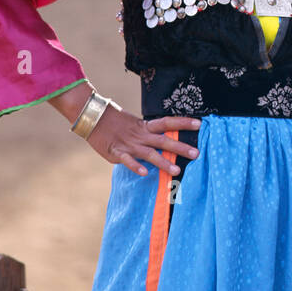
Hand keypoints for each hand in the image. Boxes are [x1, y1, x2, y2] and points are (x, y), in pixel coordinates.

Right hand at [88, 106, 202, 176]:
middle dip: (180, 148)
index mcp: (145, 126)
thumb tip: (166, 137)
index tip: (199, 123)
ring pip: (149, 153)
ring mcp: (129, 145)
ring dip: (163, 162)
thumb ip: (149, 132)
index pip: (168, 122)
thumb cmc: (115, 122)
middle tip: (197, 153)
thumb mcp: (135, 124)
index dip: (183, 122)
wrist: (92, 118)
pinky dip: (136, 166)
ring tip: (177, 171)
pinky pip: (127, 160)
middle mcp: (140, 135)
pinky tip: (145, 173)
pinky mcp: (116, 153)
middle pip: (164, 140)